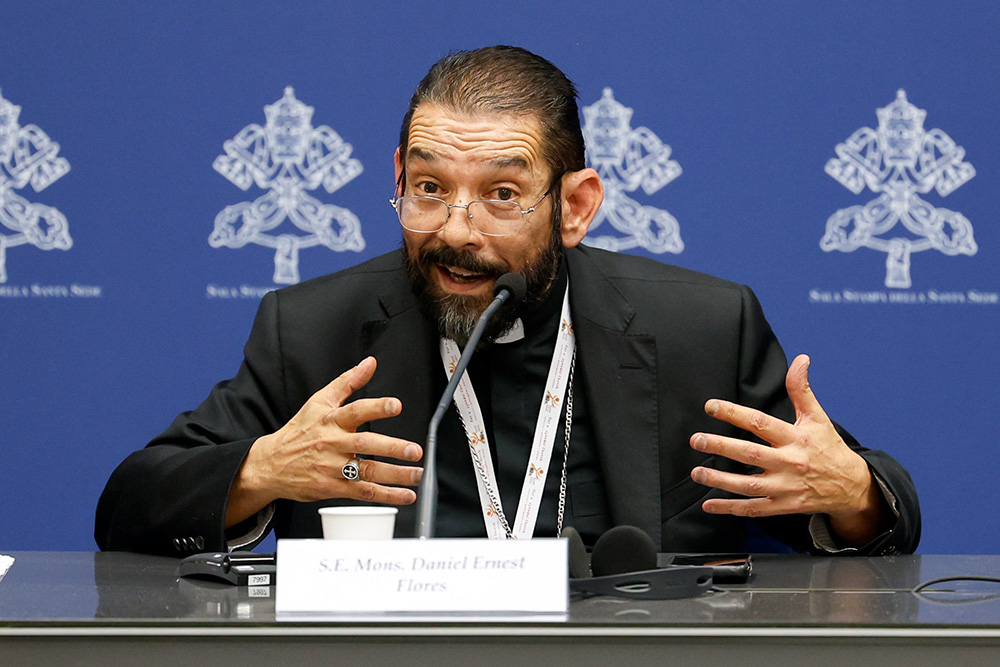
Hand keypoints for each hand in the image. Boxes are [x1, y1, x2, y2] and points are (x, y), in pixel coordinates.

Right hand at [226, 357, 422, 526]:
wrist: (270, 464)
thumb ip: (348, 382)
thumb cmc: (299, 432)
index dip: (376, 407)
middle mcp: (333, 443)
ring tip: (417, 474)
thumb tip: (370, 363)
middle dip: (392, 448)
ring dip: (396, 475)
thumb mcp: (319, 401)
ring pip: (367, 471)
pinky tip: (404, 495)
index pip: (355, 411)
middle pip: (365, 444)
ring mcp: (332, 467)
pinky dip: (386, 495)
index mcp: (331, 420)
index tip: (396, 405)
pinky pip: (362, 492)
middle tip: (414, 450)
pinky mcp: (332, 488)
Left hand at [689, 354, 885, 545]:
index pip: (761, 422)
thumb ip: (802, 390)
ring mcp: (785, 487)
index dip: (734, 413)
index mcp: (795, 438)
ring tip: (696, 472)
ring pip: (748, 485)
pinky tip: (709, 504)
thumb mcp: (818, 418)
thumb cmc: (828, 448)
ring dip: (720, 480)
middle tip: (697, 440)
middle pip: (750, 454)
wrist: (851, 487)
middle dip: (721, 446)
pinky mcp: (783, 506)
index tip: (710, 406)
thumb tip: (800, 359)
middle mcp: (789, 463)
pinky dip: (730, 508)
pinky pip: (753, 509)